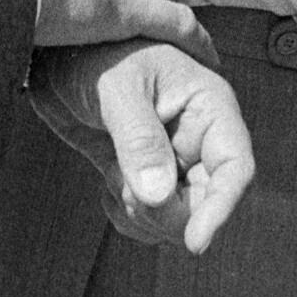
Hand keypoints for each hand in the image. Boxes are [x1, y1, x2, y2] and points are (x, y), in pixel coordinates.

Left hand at [30, 40, 254, 253]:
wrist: (60, 54)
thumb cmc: (96, 53)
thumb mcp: (117, 89)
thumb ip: (139, 139)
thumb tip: (159, 195)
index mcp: (209, 107)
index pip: (236, 167)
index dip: (222, 208)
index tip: (194, 242)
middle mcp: (199, 138)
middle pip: (207, 202)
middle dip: (168, 213)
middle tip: (127, 192)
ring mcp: (173, 160)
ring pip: (178, 218)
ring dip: (144, 214)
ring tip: (115, 176)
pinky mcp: (146, 175)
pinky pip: (150, 218)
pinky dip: (128, 215)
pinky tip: (108, 181)